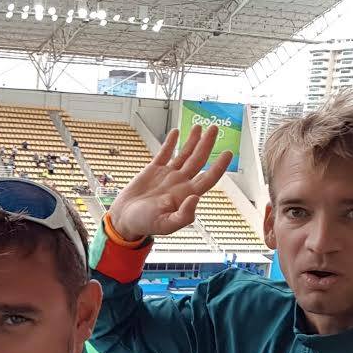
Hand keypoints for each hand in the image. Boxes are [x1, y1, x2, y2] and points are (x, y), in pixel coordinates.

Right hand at [107, 125, 232, 241]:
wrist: (124, 218)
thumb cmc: (145, 224)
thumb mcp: (165, 225)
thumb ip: (183, 215)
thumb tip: (196, 198)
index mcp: (186, 195)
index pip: (208, 178)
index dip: (219, 166)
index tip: (228, 153)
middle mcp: (180, 183)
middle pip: (198, 160)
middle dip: (207, 144)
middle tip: (214, 128)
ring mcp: (168, 175)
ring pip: (184, 154)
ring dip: (193, 140)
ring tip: (200, 127)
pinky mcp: (154, 170)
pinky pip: (165, 153)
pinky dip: (170, 142)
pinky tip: (176, 132)